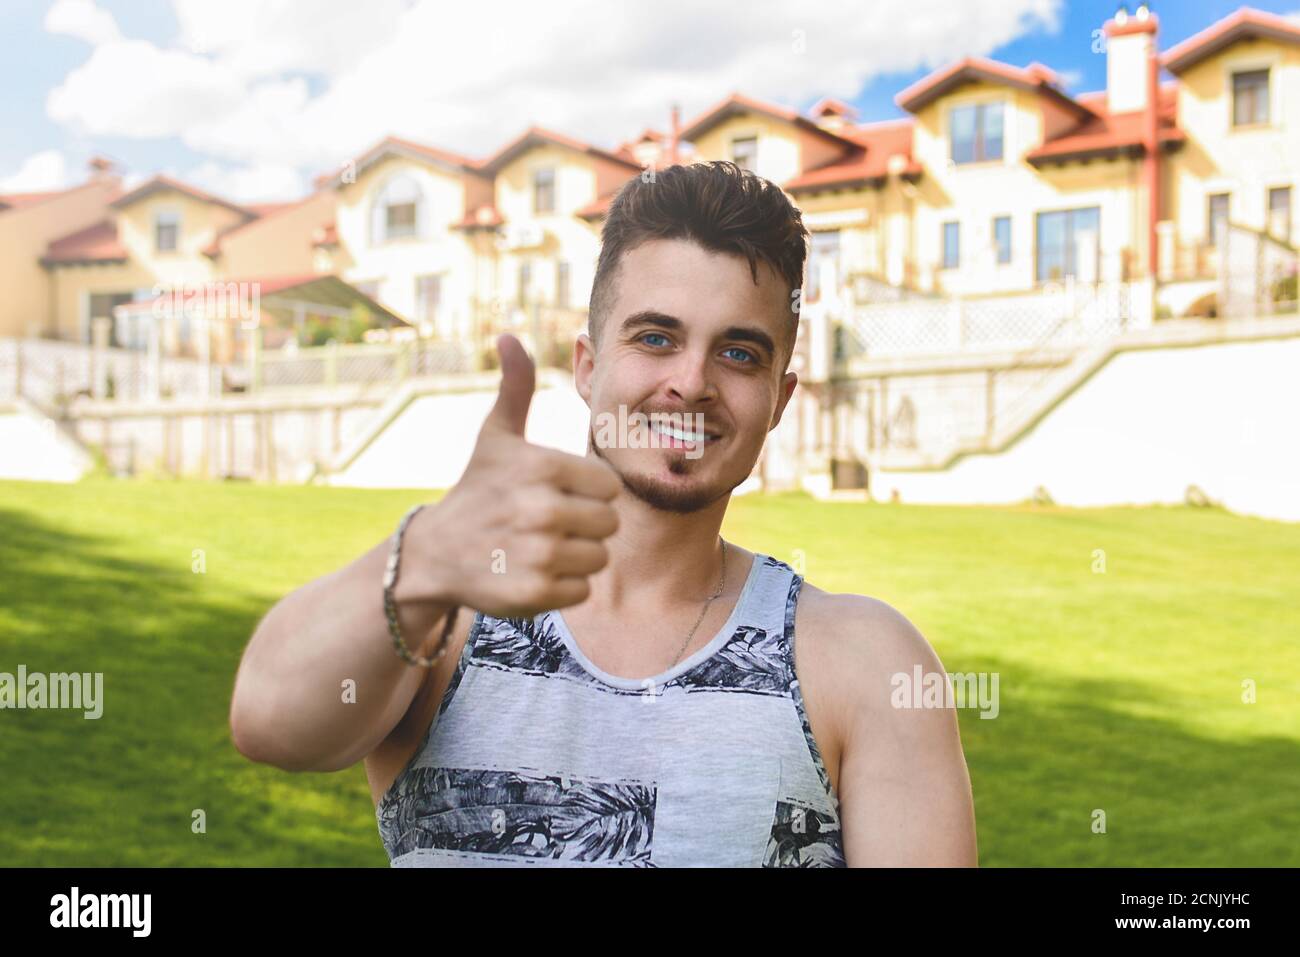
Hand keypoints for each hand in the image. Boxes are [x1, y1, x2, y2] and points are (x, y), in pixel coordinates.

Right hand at [406, 334, 620, 617]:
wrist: (433, 553)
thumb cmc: (477, 488)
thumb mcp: (495, 435)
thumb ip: (515, 388)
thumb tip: (509, 336)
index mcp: (543, 466)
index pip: (608, 486)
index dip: (587, 492)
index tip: (554, 494)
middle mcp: (541, 509)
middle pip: (609, 523)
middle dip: (583, 525)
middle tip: (546, 524)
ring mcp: (537, 554)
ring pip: (599, 558)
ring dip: (575, 557)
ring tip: (539, 547)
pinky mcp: (533, 594)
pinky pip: (581, 590)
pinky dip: (562, 586)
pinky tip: (531, 572)